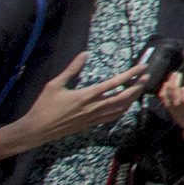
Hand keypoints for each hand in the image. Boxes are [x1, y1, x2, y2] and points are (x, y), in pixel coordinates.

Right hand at [0, 54, 144, 161]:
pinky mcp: (90, 124)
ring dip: (132, 98)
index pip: (114, 83)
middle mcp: (93, 108)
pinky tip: (126, 105)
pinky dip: (122, 110)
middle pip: (123, 97)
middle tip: (147, 77)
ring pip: (120, 109)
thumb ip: (71, 69)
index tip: (142, 67)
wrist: (36, 131)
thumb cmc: (44, 106)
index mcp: (85, 96)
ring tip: (140, 89)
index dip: (131, 75)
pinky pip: (111, 117)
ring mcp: (93, 118)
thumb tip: (84, 54)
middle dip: (137, 87)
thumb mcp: (54, 85)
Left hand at [160, 73, 183, 152]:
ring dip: (169, 89)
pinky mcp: (174, 113)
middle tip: (177, 74)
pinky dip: (164, 93)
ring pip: (169, 103)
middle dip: (174, 88)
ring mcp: (179, 115)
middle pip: (176, 103)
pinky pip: (165, 104)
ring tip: (173, 75)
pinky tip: (166, 83)